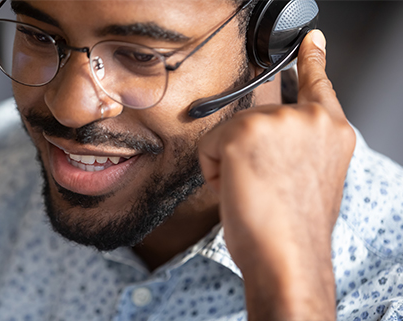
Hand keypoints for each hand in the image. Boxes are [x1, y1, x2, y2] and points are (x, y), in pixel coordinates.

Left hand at [198, 30, 355, 320]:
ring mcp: (277, 121)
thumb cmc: (292, 228)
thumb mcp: (305, 177)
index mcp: (331, 130)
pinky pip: (208, 146)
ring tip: (252, 190)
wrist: (287, 257)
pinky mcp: (243, 131)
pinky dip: (212, 171)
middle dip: (244, 150)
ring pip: (228, 131)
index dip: (312, 60)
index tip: (310, 39)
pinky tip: (235, 189)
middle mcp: (309, 118)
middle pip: (253, 115)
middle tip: (262, 185)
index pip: (319, 84)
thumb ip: (294, 145)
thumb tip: (260, 135)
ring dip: (229, 162)